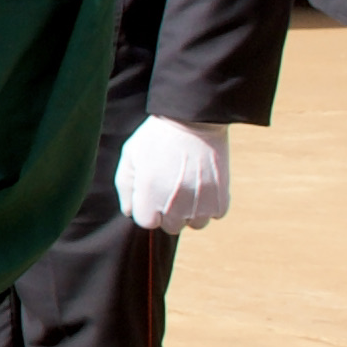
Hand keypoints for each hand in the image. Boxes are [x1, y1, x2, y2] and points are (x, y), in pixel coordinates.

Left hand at [113, 114, 232, 231]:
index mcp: (148, 197)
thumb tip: (130, 212)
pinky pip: (215, 214)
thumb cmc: (157, 137)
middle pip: (171, 226)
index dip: (148, 206)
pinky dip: (212, 204)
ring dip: (192, 211)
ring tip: (190, 186)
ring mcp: (199, 205)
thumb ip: (125, 187)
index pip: (146, 222)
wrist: (193, 120)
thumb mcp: (130, 155)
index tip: (154, 189)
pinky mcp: (220, 199)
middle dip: (169, 211)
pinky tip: (205, 185)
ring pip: (195, 224)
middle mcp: (173, 206)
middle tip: (173, 185)